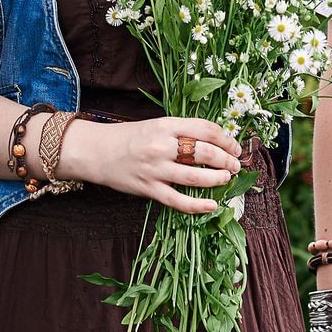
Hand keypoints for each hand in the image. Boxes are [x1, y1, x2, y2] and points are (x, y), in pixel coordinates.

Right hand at [64, 116, 241, 214]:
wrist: (96, 151)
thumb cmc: (128, 137)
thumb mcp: (156, 125)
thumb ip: (181, 131)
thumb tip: (214, 142)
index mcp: (165, 125)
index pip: (205, 129)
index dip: (226, 139)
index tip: (234, 146)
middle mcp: (162, 146)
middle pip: (205, 152)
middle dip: (226, 160)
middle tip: (235, 164)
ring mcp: (155, 169)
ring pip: (196, 177)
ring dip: (217, 179)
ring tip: (226, 179)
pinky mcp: (149, 189)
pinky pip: (178, 201)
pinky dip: (198, 205)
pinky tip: (212, 205)